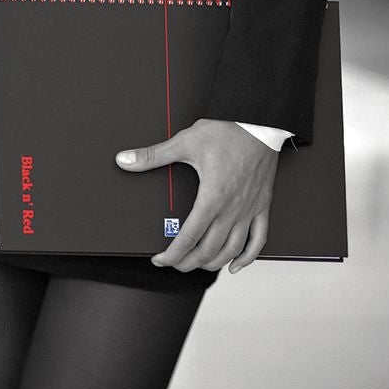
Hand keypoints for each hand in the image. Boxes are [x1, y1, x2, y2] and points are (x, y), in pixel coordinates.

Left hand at [116, 117, 278, 272]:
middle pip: (210, 250)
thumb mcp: (184, 142)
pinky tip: (235, 264)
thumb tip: (125, 160)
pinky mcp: (263, 206)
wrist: (259, 123)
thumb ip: (153, 155)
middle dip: (189, 262)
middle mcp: (233, 210)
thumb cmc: (226, 131)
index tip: (160, 260)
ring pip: (233, 250)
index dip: (173, 254)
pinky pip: (259, 240)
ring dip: (214, 262)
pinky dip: (247, 258)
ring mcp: (250, 211)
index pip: (189, 237)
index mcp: (212, 198)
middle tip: (174, 263)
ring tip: (197, 264)